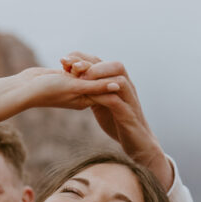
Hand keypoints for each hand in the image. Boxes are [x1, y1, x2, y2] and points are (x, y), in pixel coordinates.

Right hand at [15, 66, 122, 111]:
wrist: (25, 87)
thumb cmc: (49, 90)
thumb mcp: (75, 87)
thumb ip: (97, 86)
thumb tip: (118, 86)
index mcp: (86, 101)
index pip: (104, 88)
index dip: (103, 77)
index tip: (98, 72)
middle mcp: (81, 94)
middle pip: (95, 76)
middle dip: (88, 68)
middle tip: (75, 69)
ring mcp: (73, 84)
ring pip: (85, 68)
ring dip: (78, 63)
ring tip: (66, 67)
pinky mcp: (65, 76)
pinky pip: (75, 65)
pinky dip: (71, 61)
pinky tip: (63, 62)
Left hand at [60, 53, 171, 188]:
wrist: (137, 143)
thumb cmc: (117, 122)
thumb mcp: (101, 104)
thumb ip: (92, 91)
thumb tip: (73, 81)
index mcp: (118, 83)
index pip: (103, 62)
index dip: (83, 58)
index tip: (64, 60)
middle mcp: (127, 88)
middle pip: (114, 65)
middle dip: (91, 64)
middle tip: (72, 67)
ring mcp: (130, 100)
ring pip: (120, 79)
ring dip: (100, 77)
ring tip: (80, 80)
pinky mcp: (129, 115)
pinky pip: (117, 101)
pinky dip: (103, 97)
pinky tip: (88, 97)